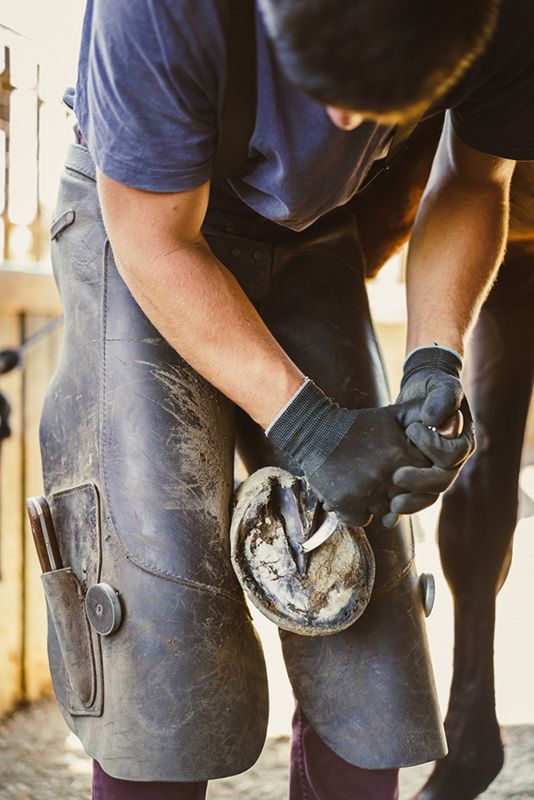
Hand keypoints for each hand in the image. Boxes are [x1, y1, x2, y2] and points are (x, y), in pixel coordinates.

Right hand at [266, 379, 429, 527]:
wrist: (315, 432)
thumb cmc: (356, 425)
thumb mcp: (392, 417)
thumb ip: (420, 424)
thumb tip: (447, 427)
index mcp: (401, 457)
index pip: (424, 482)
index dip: (414, 478)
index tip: (400, 471)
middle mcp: (387, 479)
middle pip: (405, 499)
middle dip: (396, 493)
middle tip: (380, 480)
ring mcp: (366, 494)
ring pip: (384, 513)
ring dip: (376, 503)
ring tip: (363, 484)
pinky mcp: (346, 505)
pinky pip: (363, 520)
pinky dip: (358, 512)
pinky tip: (351, 493)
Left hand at [382, 346, 474, 525]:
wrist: (422, 391)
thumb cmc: (434, 386)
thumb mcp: (441, 385)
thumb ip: (442, 399)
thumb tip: (433, 420)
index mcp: (462, 442)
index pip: (452, 456)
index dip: (432, 446)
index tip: (412, 428)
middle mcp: (452, 462)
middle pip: (441, 482)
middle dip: (419, 482)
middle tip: (396, 477)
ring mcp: (434, 471)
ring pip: (427, 496)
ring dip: (410, 503)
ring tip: (391, 506)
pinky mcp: (417, 476)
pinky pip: (412, 498)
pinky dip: (400, 509)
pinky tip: (385, 518)